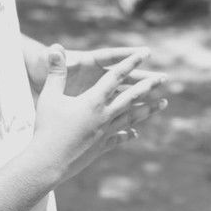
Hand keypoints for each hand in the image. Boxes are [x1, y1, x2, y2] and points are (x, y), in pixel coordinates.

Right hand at [26, 45, 167, 185]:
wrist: (48, 163)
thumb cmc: (46, 128)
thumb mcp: (49, 96)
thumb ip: (55, 72)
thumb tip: (54, 48)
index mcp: (93, 101)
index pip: (116, 76)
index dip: (130, 63)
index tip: (145, 53)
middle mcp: (104, 116)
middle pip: (131, 97)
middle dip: (148, 86)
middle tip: (164, 78)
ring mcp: (105, 133)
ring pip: (132, 118)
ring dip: (148, 109)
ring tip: (164, 104)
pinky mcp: (101, 147)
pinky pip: (118, 138)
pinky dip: (127, 134)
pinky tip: (135, 134)